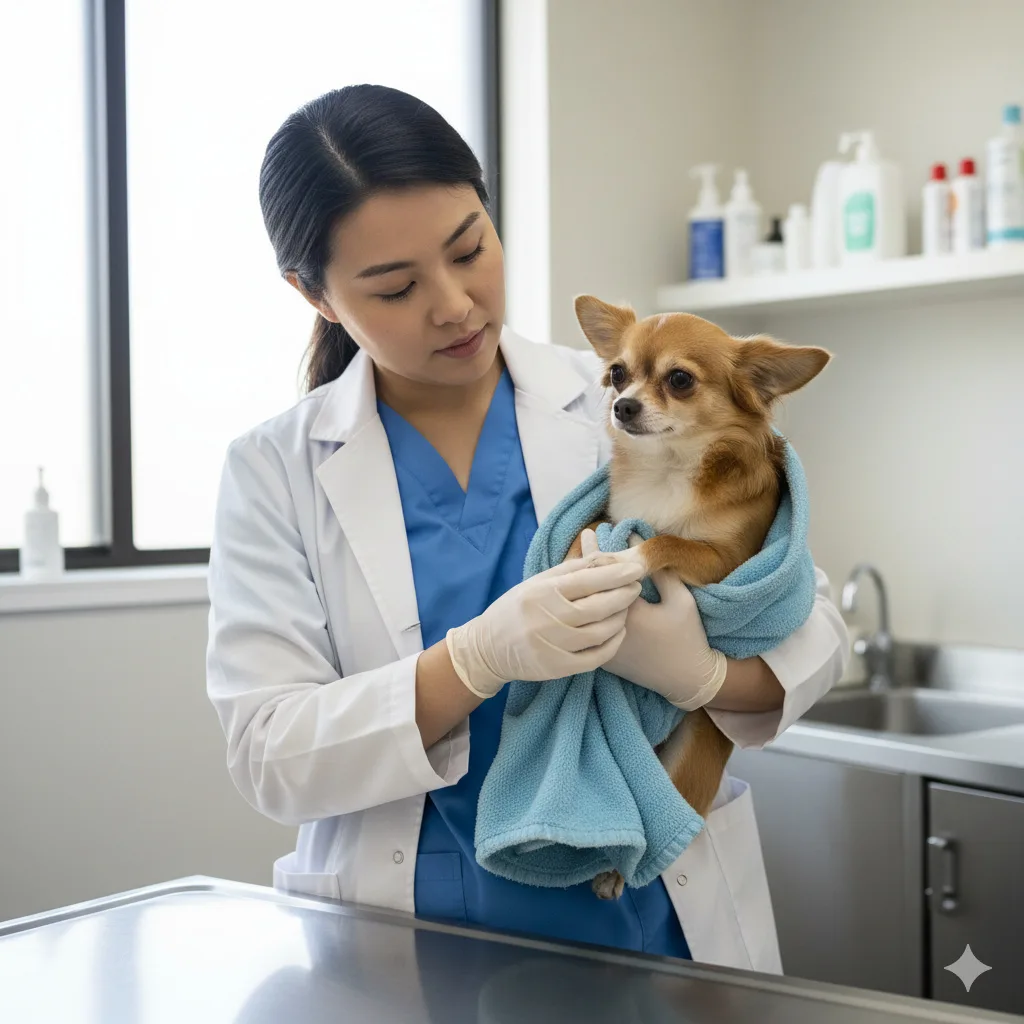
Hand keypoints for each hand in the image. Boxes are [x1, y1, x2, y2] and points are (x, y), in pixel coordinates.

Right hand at [445, 552, 644, 697]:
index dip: (616, 574)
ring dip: (620, 618)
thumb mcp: (536, 582)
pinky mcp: (557, 667)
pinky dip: (612, 644)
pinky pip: (595, 657)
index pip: (588, 580)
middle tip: (636, 586)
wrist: (487, 648)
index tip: (636, 569)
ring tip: (626, 607)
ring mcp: (553, 645)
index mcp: (542, 592)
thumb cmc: (516, 609)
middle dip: (623, 594)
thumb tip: (605, 557)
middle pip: (598, 606)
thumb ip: (570, 570)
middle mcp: (548, 619)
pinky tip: (618, 632)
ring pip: (600, 632)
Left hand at [580, 529, 726, 709]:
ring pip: (584, 610)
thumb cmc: (688, 637)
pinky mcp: (602, 657)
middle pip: (588, 590)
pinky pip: (587, 626)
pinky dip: (585, 608)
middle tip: (580, 540)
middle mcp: (608, 628)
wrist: (687, 680)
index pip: (603, 575)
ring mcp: (602, 645)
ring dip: (582, 587)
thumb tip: (639, 545)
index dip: (594, 551)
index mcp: (627, 612)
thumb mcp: (681, 600)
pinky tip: (585, 594)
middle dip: (583, 564)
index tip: (589, 533)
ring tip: (577, 563)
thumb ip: (659, 572)